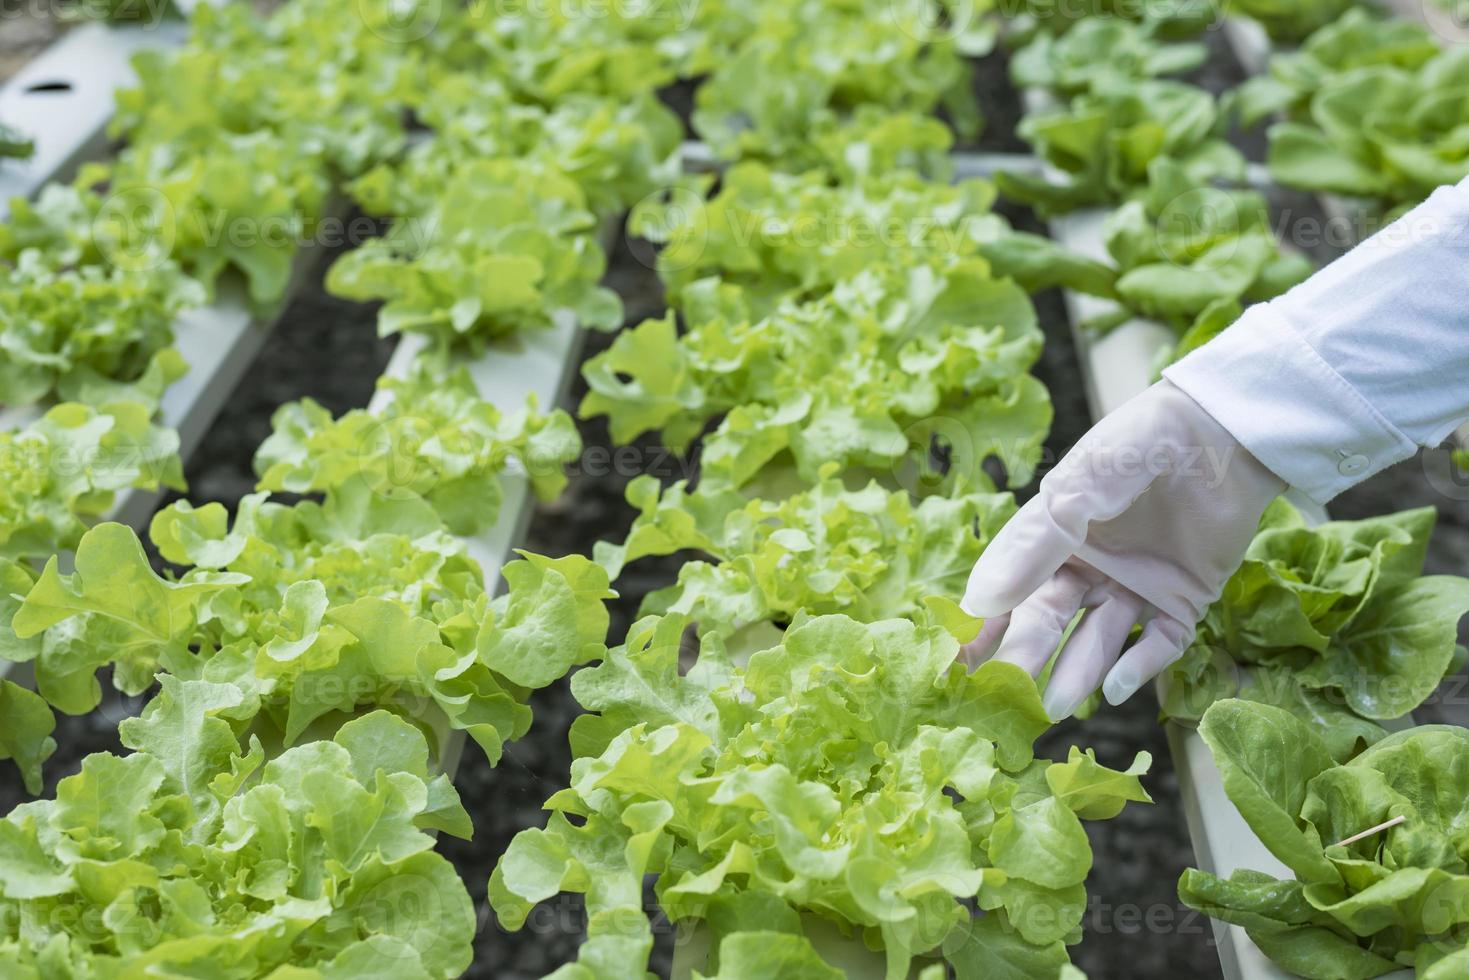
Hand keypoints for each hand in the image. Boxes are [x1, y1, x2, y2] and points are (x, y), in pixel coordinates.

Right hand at [960, 380, 1284, 719]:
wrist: (1227, 429)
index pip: (1007, 588)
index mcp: (1052, 535)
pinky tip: (1120, 689)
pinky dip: (1140, 666)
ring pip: (1098, 639)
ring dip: (1078, 673)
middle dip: (1026, 657)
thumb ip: (1037, 545)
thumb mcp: (1081, 486)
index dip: (983, 625)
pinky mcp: (1182, 598)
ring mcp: (1134, 584)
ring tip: (1057, 707)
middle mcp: (1088, 565)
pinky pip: (1158, 642)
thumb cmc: (1143, 441)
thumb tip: (983, 602)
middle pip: (1049, 619)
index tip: (956, 665)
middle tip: (1008, 699)